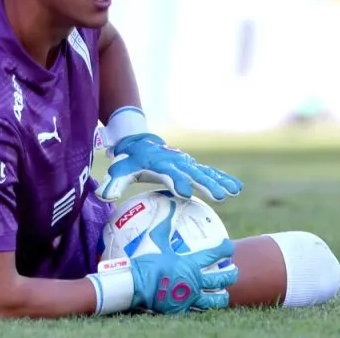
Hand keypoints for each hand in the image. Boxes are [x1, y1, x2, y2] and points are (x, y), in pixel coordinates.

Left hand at [96, 133, 242, 202]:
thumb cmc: (130, 160)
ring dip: (219, 182)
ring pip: (205, 173)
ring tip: (233, 192)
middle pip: (193, 174)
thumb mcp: (120, 170)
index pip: (169, 174)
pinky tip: (236, 189)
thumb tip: (103, 196)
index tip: (186, 194)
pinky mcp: (192, 166)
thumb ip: (113, 183)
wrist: (141, 142)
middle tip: (219, 197)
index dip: (177, 182)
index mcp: (159, 164)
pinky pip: (209, 172)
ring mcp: (186, 163)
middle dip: (206, 185)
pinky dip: (223, 178)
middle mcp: (176, 162)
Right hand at [129, 201, 237, 313]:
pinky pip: (200, 309)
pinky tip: (207, 305)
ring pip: (215, 299)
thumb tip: (172, 203)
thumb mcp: (156, 239)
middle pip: (222, 278)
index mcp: (190, 264)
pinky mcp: (182, 309)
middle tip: (233, 270)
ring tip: (224, 292)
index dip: (225, 249)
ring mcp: (189, 297)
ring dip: (222, 295)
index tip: (229, 246)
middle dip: (231, 274)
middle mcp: (194, 281)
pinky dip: (206, 306)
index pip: (215, 255)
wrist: (135, 285)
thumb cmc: (146, 261)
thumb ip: (166, 222)